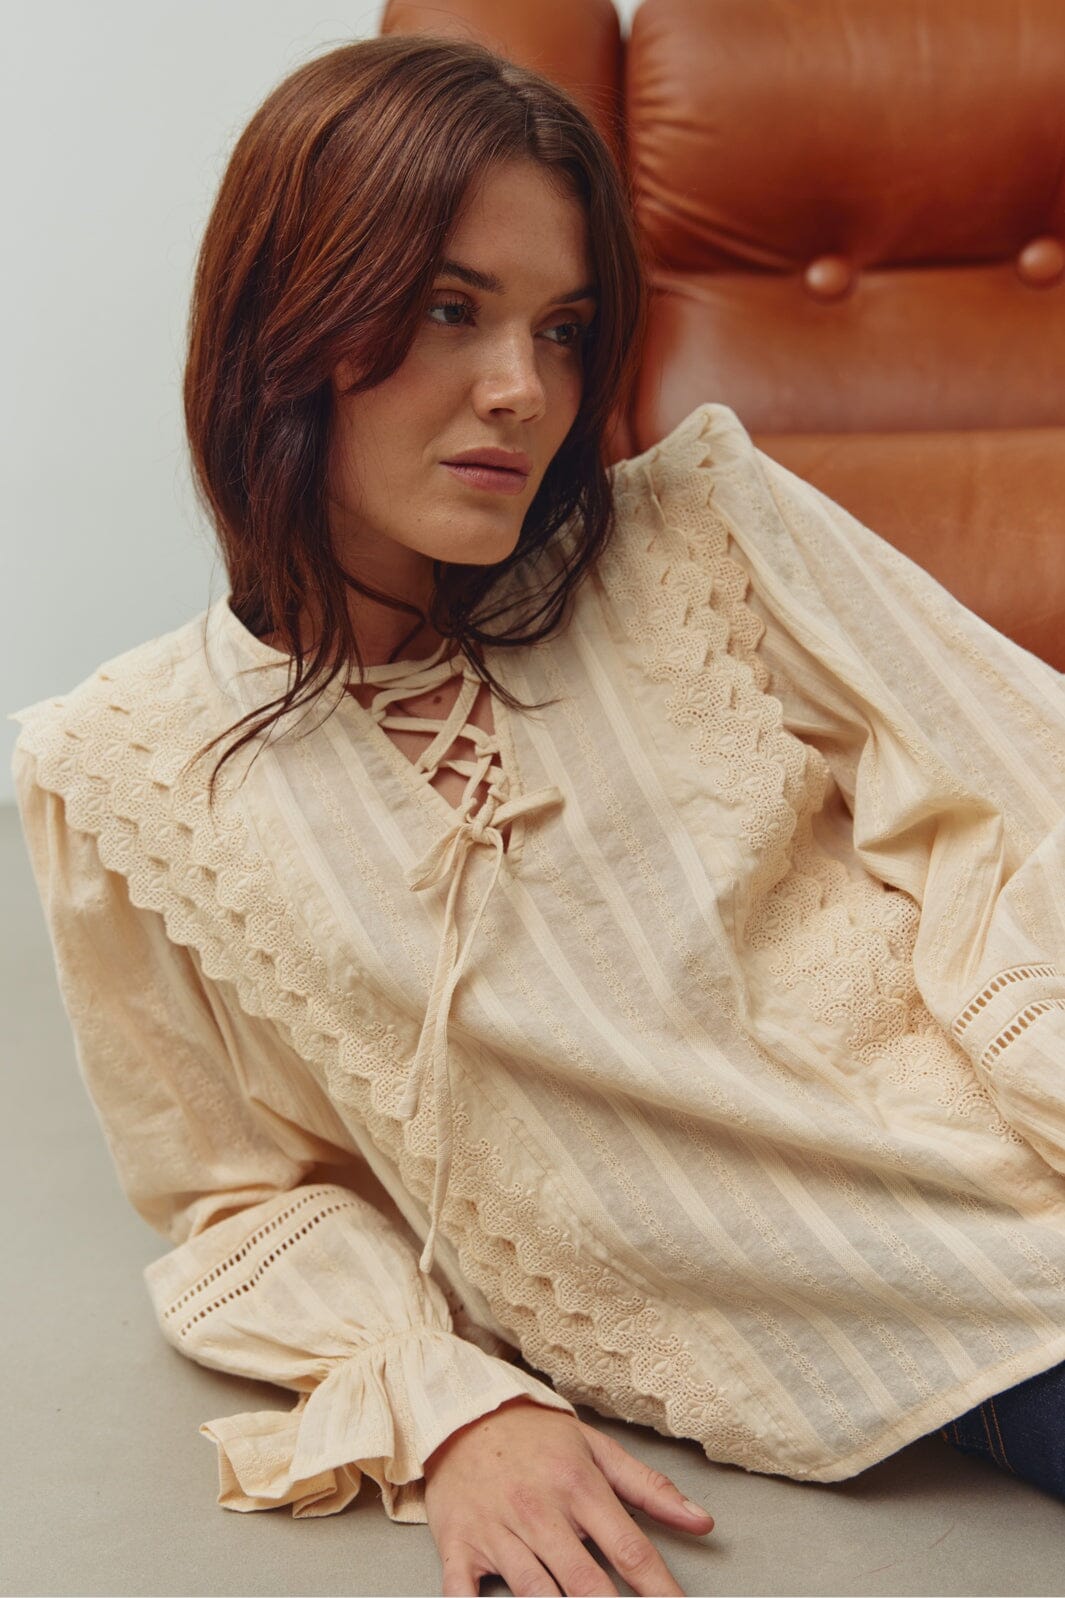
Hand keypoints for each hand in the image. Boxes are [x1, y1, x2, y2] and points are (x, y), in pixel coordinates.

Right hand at [422, 1395, 714, 1595]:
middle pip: (585, 1583)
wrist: (461, 1411)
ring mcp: (497, 1530)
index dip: (660, 1591)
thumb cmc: (535, 1436)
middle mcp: (540, 1511)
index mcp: (578, 1486)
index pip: (630, 1550)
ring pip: (533, 1592)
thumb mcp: (595, 1448)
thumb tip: (702, 1521)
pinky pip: (461, 1591)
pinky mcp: (459, 1543)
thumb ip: (649, 1488)